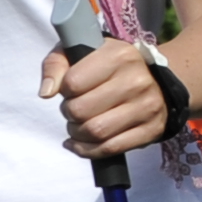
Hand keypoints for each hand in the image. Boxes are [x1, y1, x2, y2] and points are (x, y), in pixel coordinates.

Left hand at [37, 38, 173, 160]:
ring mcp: (148, 106)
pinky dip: (88, 150)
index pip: (73, 83)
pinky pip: (110, 148)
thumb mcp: (80, 51)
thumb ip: (55, 64)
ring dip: (77, 133)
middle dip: (69, 114)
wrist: (155, 78)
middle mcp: (137, 80)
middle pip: (81, 111)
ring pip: (95, 132)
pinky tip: (80, 143)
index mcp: (120, 56)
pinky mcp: (152, 129)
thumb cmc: (109, 65)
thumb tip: (46, 93)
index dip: (64, 90)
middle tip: (74, 109)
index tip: (71, 89)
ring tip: (78, 124)